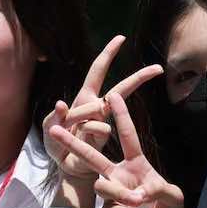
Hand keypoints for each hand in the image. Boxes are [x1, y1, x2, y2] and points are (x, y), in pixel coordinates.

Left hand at [44, 35, 161, 180]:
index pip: (98, 71)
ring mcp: (102, 122)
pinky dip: (84, 132)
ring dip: (82, 119)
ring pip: (106, 111)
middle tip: (157, 68)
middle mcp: (97, 107)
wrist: (65, 169)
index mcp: (85, 97)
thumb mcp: (49, 129)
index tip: (121, 38)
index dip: (109, 54)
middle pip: (121, 89)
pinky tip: (78, 141)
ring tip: (69, 132)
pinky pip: (98, 128)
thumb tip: (62, 104)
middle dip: (138, 78)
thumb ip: (55, 116)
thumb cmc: (57, 145)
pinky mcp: (103, 138)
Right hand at [47, 91, 185, 207]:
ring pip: (102, 185)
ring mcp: (111, 194)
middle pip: (93, 156)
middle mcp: (119, 175)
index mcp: (136, 164)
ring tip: (139, 202)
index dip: (121, 116)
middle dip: (74, 143)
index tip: (112, 95)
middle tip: (56, 129)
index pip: (127, 137)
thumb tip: (138, 191)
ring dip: (120, 193)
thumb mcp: (173, 196)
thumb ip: (159, 188)